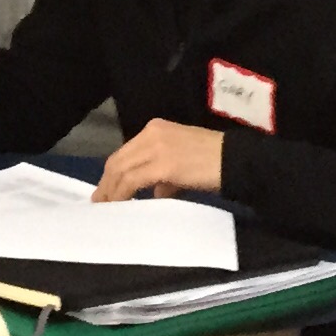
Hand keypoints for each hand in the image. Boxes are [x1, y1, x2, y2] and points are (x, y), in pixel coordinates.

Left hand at [96, 121, 223, 201]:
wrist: (236, 161)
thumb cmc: (214, 163)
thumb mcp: (182, 162)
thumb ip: (165, 175)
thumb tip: (155, 192)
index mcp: (155, 129)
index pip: (125, 152)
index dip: (112, 172)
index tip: (105, 189)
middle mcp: (151, 134)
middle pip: (118, 160)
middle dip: (106, 182)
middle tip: (99, 201)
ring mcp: (155, 148)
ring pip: (121, 169)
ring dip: (111, 190)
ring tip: (106, 206)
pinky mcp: (162, 165)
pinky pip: (133, 180)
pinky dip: (123, 193)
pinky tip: (120, 204)